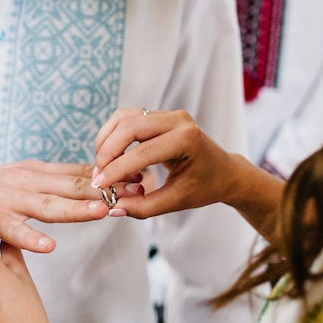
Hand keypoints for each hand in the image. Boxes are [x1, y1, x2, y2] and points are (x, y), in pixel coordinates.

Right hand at [0, 160, 142, 252]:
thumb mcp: (28, 175)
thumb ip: (59, 180)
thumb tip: (99, 179)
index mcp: (39, 171)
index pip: (81, 172)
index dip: (111, 175)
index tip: (140, 177)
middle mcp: (29, 181)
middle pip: (73, 185)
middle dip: (106, 189)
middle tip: (135, 191)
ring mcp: (12, 200)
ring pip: (49, 205)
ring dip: (76, 208)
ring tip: (101, 211)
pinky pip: (15, 232)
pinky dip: (31, 238)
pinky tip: (48, 247)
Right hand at [92, 108, 241, 217]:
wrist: (224, 172)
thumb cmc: (204, 187)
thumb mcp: (176, 202)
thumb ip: (144, 207)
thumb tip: (113, 208)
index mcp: (188, 140)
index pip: (142, 152)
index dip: (116, 169)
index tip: (99, 185)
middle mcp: (178, 120)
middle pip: (128, 126)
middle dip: (107, 152)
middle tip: (98, 176)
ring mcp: (168, 114)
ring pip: (123, 118)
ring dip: (106, 141)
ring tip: (103, 166)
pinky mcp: (158, 115)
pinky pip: (127, 118)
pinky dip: (113, 136)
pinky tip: (110, 156)